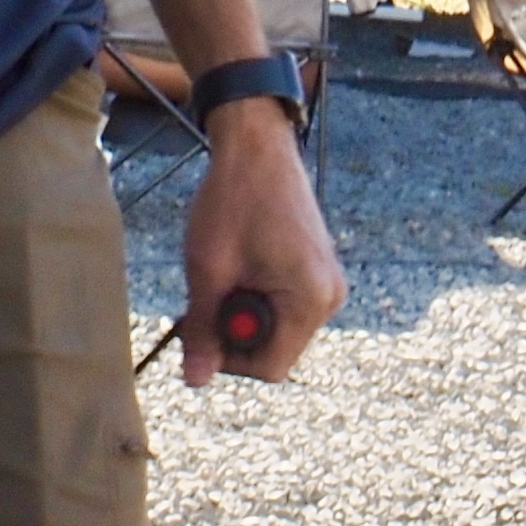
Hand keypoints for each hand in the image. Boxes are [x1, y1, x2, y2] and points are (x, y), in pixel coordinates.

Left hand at [174, 103, 346, 387]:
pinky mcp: (318, 271)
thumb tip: (195, 380)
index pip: (269, 368)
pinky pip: (286, 306)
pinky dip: (259, 296)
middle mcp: (329, 297)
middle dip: (237, 331)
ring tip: (228, 270)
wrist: (257, 145)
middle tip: (212, 290)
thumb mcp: (209, 269)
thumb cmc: (233, 200)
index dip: (229, 357)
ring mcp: (327, 283)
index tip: (204, 324)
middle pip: (276, 350)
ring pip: (279, 329)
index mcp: (310, 300)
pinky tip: (245, 263)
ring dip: (246, 312)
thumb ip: (204, 330)